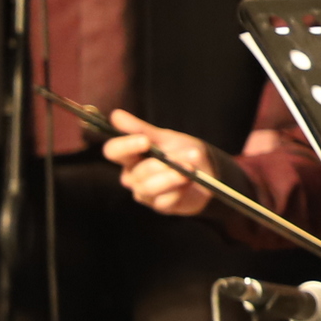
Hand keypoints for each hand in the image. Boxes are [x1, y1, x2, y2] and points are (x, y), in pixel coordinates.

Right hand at [102, 107, 222, 217]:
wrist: (207, 169)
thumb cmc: (180, 150)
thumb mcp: (165, 137)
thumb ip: (141, 129)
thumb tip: (116, 115)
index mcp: (129, 156)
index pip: (113, 151)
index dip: (126, 146)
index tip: (145, 141)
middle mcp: (132, 176)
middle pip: (136, 173)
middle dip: (163, 163)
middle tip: (189, 155)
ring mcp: (145, 193)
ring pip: (148, 188)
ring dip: (172, 177)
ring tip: (190, 169)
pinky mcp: (161, 206)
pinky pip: (164, 201)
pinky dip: (178, 191)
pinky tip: (189, 183)